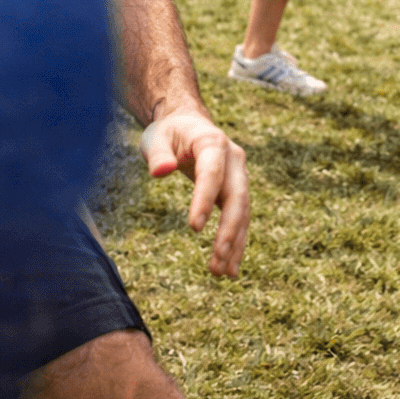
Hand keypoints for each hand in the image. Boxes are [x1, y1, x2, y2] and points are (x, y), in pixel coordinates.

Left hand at [139, 107, 249, 277]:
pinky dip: (236, 243)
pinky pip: (240, 219)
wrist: (189, 124)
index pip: (212, 173)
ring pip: (243, 213)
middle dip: (229, 229)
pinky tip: (228, 269)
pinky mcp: (236, 191)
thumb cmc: (170, 133)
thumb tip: (159, 172)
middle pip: (237, 197)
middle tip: (217, 258)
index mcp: (213, 142)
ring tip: (223, 273)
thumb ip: (158, 154)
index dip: (204, 199)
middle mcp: (234, 159)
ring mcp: (239, 176)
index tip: (193, 228)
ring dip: (234, 243)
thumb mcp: (157, 137)